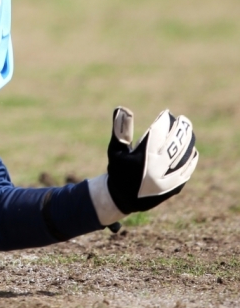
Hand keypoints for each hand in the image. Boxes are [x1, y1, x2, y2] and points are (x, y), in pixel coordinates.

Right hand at [88, 106, 198, 225]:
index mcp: (142, 159)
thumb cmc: (117, 170)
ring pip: (183, 159)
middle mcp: (156, 170)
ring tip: (189, 132)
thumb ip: (120, 130)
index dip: (164, 122)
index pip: (158, 135)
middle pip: (174, 146)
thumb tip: (123, 109)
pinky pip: (185, 174)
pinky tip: (192, 151)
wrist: (121, 199)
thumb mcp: (115, 149)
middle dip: (180, 131)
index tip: (166, 113)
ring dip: (188, 144)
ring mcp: (166, 182)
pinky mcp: (171, 190)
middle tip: (183, 120)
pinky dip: (190, 162)